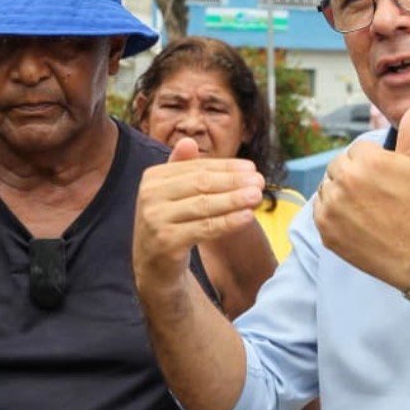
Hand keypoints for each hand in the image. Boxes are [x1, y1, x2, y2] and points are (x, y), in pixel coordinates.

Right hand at [133, 138, 264, 297]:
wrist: (153, 268)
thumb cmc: (170, 225)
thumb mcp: (172, 195)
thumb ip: (182, 169)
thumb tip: (189, 141)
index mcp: (152, 177)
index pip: (196, 168)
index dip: (226, 167)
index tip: (252, 168)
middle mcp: (149, 195)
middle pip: (200, 184)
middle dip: (233, 181)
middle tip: (260, 181)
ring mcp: (155, 219)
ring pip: (204, 205)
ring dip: (234, 199)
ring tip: (257, 196)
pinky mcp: (166, 242)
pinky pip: (204, 228)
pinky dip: (228, 222)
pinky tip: (247, 216)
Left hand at [314, 101, 409, 290]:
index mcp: (364, 159)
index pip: (357, 150)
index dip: (372, 164)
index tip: (383, 180)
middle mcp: (344, 179)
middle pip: (339, 166)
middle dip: (354, 176)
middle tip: (374, 195)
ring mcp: (331, 205)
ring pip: (328, 187)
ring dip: (340, 193)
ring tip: (365, 207)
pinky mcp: (324, 228)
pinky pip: (320, 209)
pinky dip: (332, 213)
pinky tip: (353, 220)